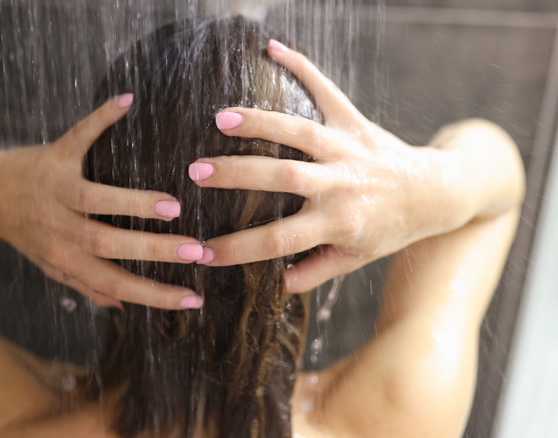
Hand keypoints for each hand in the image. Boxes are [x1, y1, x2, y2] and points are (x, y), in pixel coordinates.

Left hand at [0, 96, 204, 308]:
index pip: (115, 283)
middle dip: (155, 250)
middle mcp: (60, 228)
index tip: (193, 299)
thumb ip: (85, 284)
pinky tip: (126, 104)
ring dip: (135, 203)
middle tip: (196, 251)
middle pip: (110, 245)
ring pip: (96, 200)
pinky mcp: (52, 156)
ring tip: (173, 207)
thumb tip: (123, 306)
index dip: (155, 295)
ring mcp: (55, 191)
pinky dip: (100, 119)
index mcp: (65, 258)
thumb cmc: (23, 231)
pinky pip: (78, 137)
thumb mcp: (50, 264)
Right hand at [191, 40, 467, 292]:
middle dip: (237, 174)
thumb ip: (315, 271)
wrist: (437, 193)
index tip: (203, 252)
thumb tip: (274, 286)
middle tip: (196, 173)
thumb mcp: (356, 259)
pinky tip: (273, 48)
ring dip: (259, 122)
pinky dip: (302, 66)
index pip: (278, 240)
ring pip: (299, 132)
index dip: (238, 249)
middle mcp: (342, 185)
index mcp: (339, 223)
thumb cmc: (391, 229)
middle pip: (282, 178)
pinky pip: (328, 91)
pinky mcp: (355, 122)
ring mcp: (348, 149)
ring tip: (220, 119)